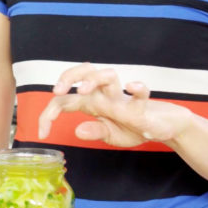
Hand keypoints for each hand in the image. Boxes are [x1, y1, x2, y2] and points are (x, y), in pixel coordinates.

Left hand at [37, 63, 192, 147]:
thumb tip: (78, 130)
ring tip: (85, 89)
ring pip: (108, 75)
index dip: (48, 114)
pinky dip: (138, 89)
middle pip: (85, 72)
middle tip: (58, 89)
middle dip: (69, 75)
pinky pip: (141, 93)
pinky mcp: (143, 105)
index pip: (65, 101)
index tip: (42, 133)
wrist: (165, 127)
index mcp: (94, 104)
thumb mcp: (111, 135)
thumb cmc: (135, 126)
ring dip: (95, 78)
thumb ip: (95, 131)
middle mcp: (106, 96)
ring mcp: (124, 98)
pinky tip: (132, 89)